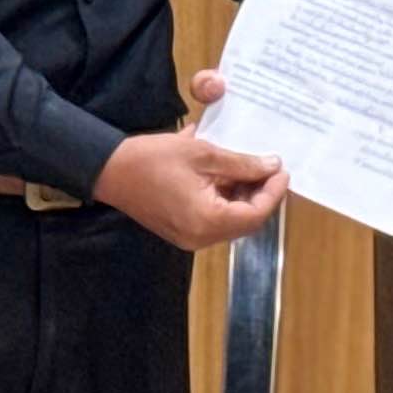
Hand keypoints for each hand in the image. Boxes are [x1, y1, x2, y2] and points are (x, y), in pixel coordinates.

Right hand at [93, 127, 285, 249]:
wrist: (109, 170)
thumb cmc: (154, 159)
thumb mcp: (204, 154)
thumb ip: (242, 164)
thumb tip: (272, 166)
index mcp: (208, 221)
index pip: (255, 214)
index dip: (273, 192)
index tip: (283, 170)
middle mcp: (201, 237)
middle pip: (245, 221)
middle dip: (261, 194)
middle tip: (270, 167)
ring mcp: (190, 237)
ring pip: (231, 221)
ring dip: (243, 196)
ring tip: (250, 166)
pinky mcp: (181, 231)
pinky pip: (214, 219)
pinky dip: (225, 199)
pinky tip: (227, 175)